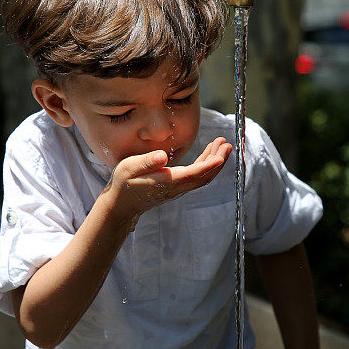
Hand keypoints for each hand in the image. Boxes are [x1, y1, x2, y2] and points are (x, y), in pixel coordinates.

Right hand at [103, 137, 231, 229]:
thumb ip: (146, 162)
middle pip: (204, 176)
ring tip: (222, 144)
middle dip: (218, 161)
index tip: (221, 154)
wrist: (121, 205)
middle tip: (227, 144)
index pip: (194, 174)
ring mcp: (179, 189)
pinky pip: (197, 177)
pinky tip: (209, 154)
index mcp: (167, 182)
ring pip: (202, 177)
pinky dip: (206, 165)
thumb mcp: (129, 168)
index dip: (209, 165)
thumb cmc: (124, 184)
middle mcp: (177, 188)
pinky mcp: (178, 187)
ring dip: (214, 161)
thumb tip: (162, 156)